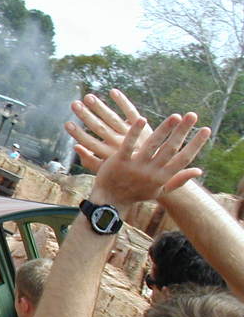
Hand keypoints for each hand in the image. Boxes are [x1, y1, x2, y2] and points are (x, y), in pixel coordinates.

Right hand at [66, 89, 153, 172]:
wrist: (157, 171)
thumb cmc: (126, 171)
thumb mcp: (106, 170)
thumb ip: (90, 160)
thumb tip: (75, 147)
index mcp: (110, 156)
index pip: (90, 143)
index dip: (78, 134)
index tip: (67, 123)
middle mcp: (120, 144)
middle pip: (100, 128)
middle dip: (86, 116)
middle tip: (74, 104)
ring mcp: (133, 134)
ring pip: (113, 118)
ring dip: (100, 107)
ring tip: (88, 97)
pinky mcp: (144, 126)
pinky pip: (131, 112)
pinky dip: (123, 101)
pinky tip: (113, 91)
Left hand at [92, 114, 209, 205]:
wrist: (109, 201)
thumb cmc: (136, 194)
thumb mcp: (159, 191)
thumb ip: (179, 180)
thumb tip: (199, 170)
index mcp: (162, 178)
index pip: (184, 159)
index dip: (196, 144)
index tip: (206, 129)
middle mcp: (151, 172)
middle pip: (170, 148)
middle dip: (183, 131)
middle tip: (192, 115)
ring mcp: (135, 167)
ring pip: (153, 145)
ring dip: (164, 129)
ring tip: (175, 116)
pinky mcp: (119, 162)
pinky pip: (128, 145)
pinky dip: (134, 132)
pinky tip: (142, 119)